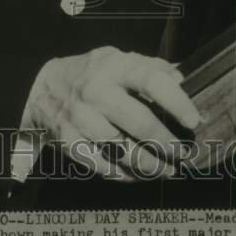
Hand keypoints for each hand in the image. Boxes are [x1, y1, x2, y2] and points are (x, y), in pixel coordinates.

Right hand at [22, 46, 199, 181]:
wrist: (41, 88)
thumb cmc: (93, 73)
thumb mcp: (117, 59)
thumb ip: (150, 67)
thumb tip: (183, 78)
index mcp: (114, 66)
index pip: (151, 80)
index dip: (176, 102)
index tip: (194, 121)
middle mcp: (96, 90)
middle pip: (138, 122)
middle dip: (166, 143)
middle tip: (182, 153)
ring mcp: (80, 117)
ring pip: (121, 150)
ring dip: (149, 165)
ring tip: (167, 170)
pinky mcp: (68, 141)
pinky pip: (101, 166)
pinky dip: (123, 175)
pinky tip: (138, 176)